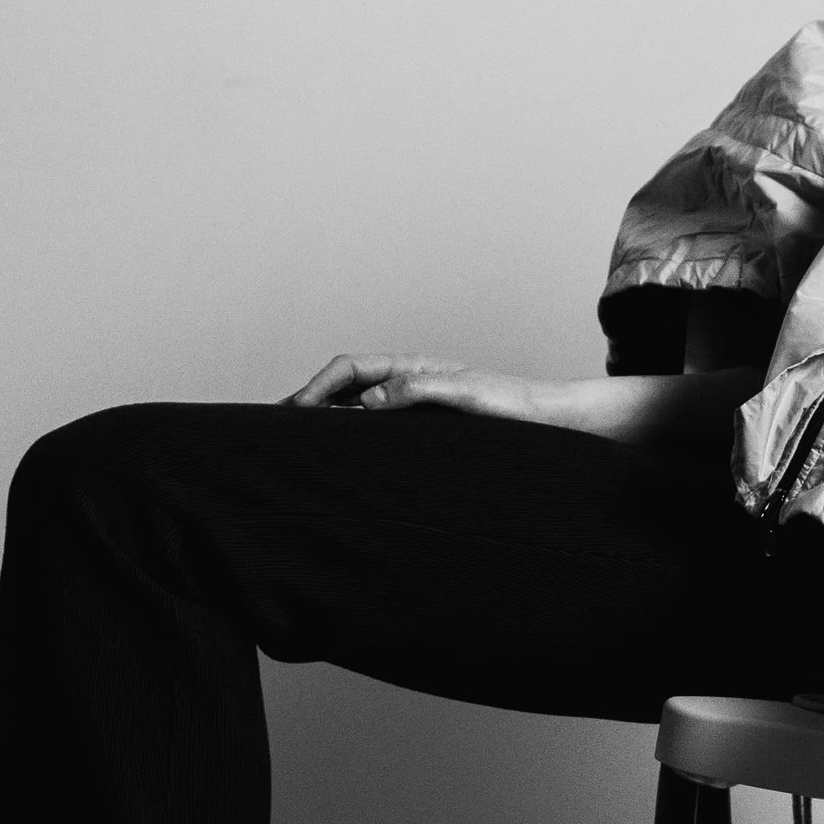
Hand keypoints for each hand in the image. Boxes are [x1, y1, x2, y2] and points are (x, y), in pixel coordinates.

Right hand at [286, 356, 544, 422]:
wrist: (547, 419)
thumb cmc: (512, 404)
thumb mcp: (465, 394)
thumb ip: (418, 391)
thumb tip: (368, 401)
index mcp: (413, 368)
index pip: (351, 369)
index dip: (318, 387)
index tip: (294, 410)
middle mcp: (410, 382)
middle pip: (347, 386)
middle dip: (311, 401)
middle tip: (276, 427)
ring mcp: (416, 405)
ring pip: (358, 408)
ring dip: (328, 419)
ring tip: (298, 442)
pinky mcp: (427, 428)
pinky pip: (378, 428)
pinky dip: (352, 435)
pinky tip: (343, 456)